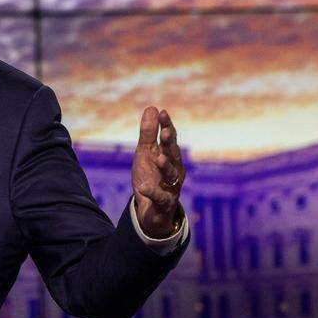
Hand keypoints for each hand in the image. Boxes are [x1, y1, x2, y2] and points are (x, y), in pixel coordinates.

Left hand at [131, 106, 185, 238]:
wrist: (151, 209)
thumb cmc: (151, 176)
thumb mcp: (145, 153)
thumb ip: (148, 133)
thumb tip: (152, 107)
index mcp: (169, 155)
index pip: (169, 138)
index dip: (167, 125)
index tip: (162, 112)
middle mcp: (174, 169)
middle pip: (173, 154)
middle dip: (169, 144)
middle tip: (164, 133)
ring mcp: (171, 187)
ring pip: (171, 175)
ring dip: (165, 166)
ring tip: (158, 158)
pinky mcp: (164, 203)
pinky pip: (159, 197)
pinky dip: (151, 192)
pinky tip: (142, 187)